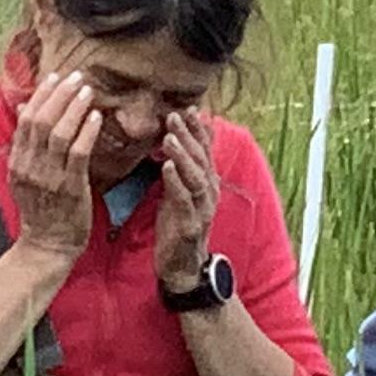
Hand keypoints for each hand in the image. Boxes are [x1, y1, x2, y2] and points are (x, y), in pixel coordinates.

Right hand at [4, 69, 101, 262]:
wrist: (46, 247)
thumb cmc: (41, 210)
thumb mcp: (24, 175)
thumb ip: (25, 143)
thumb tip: (22, 109)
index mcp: (18, 162)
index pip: (26, 119)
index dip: (41, 95)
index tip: (56, 77)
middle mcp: (30, 166)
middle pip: (42, 121)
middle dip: (60, 94)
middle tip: (76, 76)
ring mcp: (49, 177)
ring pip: (60, 133)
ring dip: (74, 108)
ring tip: (88, 91)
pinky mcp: (70, 187)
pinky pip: (79, 153)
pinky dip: (87, 132)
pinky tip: (96, 117)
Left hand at [152, 108, 219, 296]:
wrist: (183, 268)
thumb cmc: (179, 225)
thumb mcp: (182, 191)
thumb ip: (185, 166)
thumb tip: (182, 138)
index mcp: (207, 182)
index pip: (204, 149)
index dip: (197, 128)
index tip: (186, 107)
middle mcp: (209, 193)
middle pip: (201, 158)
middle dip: (188, 135)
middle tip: (174, 114)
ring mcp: (202, 209)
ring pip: (196, 176)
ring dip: (183, 154)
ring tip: (169, 136)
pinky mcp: (190, 226)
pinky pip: (184, 199)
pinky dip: (176, 182)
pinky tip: (166, 166)